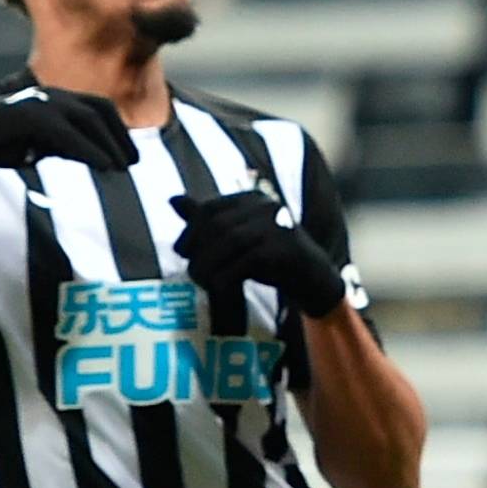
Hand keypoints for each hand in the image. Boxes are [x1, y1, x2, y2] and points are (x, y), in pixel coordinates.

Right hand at [0, 82, 136, 172]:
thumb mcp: (39, 143)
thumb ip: (65, 145)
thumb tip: (94, 157)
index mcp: (55, 98)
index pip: (98, 108)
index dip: (118, 130)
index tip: (130, 154)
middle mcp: (52, 95)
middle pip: (99, 111)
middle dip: (119, 137)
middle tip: (133, 163)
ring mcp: (41, 103)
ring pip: (87, 121)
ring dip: (109, 145)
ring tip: (122, 169)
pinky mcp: (31, 118)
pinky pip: (68, 135)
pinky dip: (89, 151)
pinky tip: (103, 167)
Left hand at [173, 189, 344, 318]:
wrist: (313, 280)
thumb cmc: (271, 258)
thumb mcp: (237, 237)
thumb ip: (207, 220)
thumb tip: (173, 199)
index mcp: (253, 199)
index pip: (211, 209)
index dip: (191, 230)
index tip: (182, 252)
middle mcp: (266, 207)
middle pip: (218, 225)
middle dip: (199, 250)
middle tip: (193, 271)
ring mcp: (278, 226)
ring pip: (230, 241)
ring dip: (209, 264)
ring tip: (202, 281)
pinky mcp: (286, 250)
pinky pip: (247, 261)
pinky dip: (228, 276)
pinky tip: (221, 288)